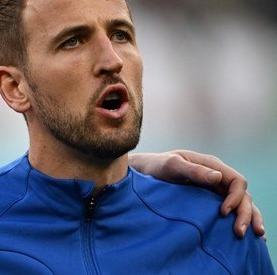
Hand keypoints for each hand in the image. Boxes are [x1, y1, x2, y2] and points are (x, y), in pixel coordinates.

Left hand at [129, 150, 264, 238]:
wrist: (145, 172)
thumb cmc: (157, 166)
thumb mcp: (172, 165)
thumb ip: (193, 170)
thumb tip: (217, 177)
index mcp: (212, 165)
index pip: (236, 181)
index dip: (235, 197)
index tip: (222, 213)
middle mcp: (217, 177)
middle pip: (242, 195)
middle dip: (246, 213)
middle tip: (240, 232)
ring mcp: (215, 189)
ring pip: (241, 203)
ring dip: (250, 218)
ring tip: (257, 236)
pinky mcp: (210, 199)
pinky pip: (231, 209)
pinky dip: (242, 219)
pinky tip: (250, 235)